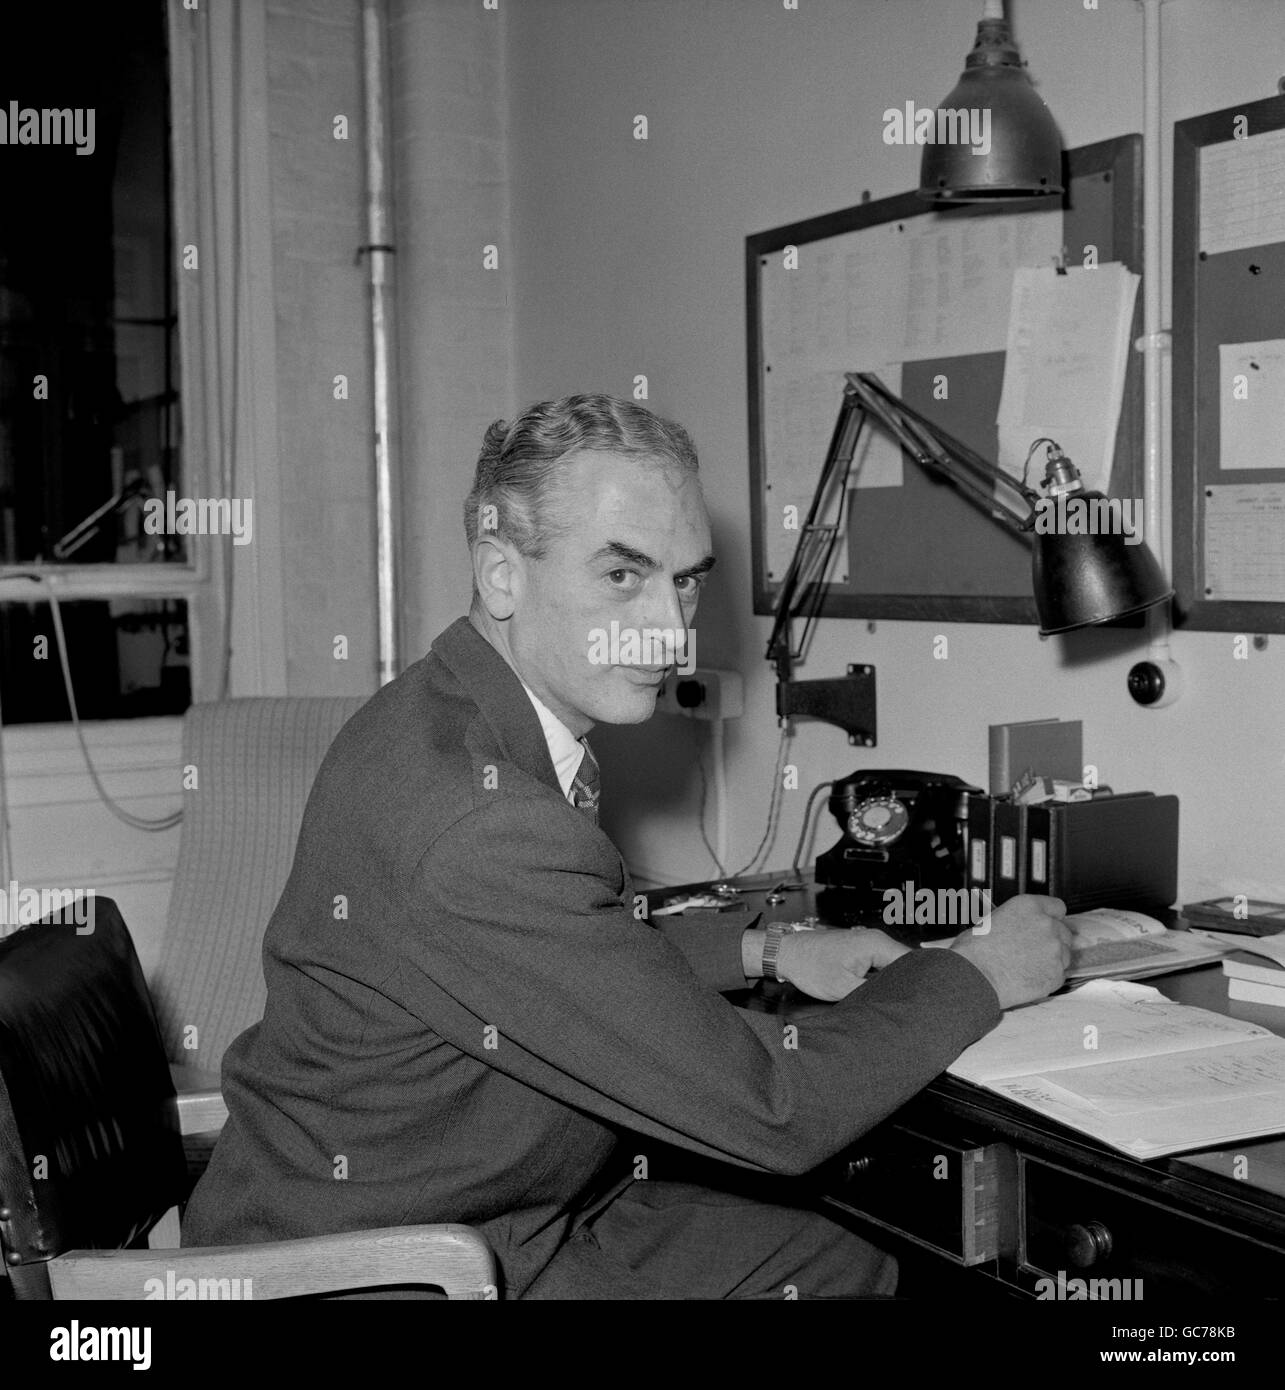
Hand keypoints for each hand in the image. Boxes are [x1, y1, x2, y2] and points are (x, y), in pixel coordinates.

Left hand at [776, 926, 910, 1001]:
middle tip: (904, 1006)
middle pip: (904, 964)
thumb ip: (874, 993)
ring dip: (892, 982)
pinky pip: (880, 965)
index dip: (916, 984)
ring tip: (891, 1001)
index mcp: (876, 944)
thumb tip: (895, 1002)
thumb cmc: (808, 965)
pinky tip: (877, 992)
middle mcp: (875, 939)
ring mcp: (868, 944)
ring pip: (892, 966)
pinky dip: (881, 978)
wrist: (787, 954)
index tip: (916, 1002)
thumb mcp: (844, 988)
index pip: (912, 963)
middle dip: (905, 984)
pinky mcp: (860, 951)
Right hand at [948, 894, 1071, 1009]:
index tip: (1048, 925)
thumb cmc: (976, 950)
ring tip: (1028, 966)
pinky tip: (1029, 977)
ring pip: (1065, 954)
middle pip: (1064, 931)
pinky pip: (1059, 974)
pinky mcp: (1056, 973)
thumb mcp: (992, 920)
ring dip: (1052, 959)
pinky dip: (1048, 977)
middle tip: (1033, 950)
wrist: (976, 976)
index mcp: (1029, 906)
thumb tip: (1023, 927)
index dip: (1052, 918)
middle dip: (1052, 940)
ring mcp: (1055, 949)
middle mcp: (1046, 924)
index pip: (1057, 906)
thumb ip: (1018, 920)